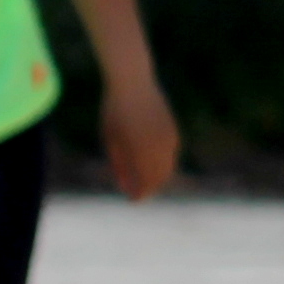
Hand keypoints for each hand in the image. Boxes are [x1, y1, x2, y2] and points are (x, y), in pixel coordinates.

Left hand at [102, 77, 179, 201]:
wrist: (133, 83)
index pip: (145, 181)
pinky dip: (163, 162)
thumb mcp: (111, 139)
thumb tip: (126, 186)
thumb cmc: (114, 112)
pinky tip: (152, 162)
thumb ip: (120, 164)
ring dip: (157, 176)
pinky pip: (171, 154)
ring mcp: (168, 136)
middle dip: (149, 188)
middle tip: (138, 193)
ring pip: (167, 167)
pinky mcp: (173, 129)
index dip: (139, 194)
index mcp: (139, 149)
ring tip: (143, 179)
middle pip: (159, 178)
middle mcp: (157, 144)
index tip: (132, 200)